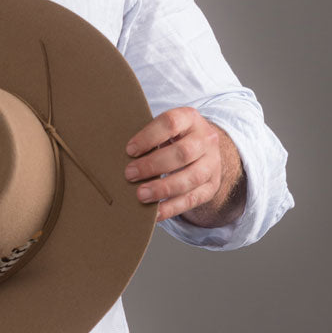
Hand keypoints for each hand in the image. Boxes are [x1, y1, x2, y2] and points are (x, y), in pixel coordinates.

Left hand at [124, 107, 244, 225]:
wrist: (204, 150)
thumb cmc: (173, 138)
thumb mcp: (163, 129)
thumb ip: (147, 138)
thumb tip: (119, 156)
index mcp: (190, 119)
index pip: (171, 123)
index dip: (149, 137)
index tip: (129, 150)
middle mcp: (206, 140)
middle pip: (183, 153)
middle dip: (153, 165)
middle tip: (129, 174)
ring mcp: (212, 164)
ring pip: (191, 178)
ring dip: (163, 188)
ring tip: (140, 195)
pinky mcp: (211, 186)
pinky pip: (192, 199)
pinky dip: (171, 208)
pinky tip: (154, 213)